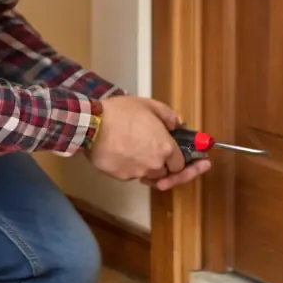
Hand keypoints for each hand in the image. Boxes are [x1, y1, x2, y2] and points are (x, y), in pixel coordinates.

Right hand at [87, 96, 210, 191]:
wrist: (92, 125)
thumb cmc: (121, 113)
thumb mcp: (149, 106)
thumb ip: (169, 116)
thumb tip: (179, 124)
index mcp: (165, 148)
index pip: (181, 163)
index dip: (185, 161)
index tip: (191, 162)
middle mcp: (154, 164)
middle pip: (167, 173)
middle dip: (171, 170)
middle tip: (180, 171)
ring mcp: (137, 172)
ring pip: (149, 175)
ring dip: (151, 168)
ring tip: (147, 156)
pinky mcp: (121, 177)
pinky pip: (132, 174)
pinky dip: (133, 166)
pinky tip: (128, 153)